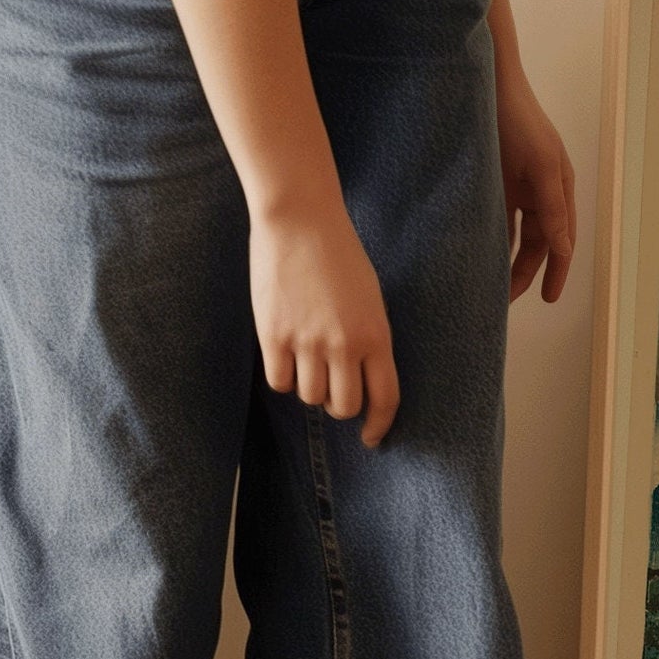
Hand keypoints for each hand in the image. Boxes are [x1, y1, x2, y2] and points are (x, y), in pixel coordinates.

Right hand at [249, 197, 400, 446]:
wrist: (300, 221)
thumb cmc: (339, 257)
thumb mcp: (370, 301)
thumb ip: (368, 341)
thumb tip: (361, 381)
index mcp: (377, 336)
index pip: (385, 398)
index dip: (379, 425)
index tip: (371, 437)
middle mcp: (344, 345)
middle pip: (344, 406)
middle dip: (339, 406)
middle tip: (333, 390)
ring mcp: (308, 341)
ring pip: (310, 396)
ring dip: (309, 387)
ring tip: (307, 359)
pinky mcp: (273, 336)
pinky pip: (279, 383)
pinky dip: (283, 377)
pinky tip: (285, 356)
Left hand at [497, 68, 576, 303]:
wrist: (487, 84)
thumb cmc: (518, 120)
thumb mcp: (541, 165)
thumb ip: (552, 209)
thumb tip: (564, 249)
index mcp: (560, 189)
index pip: (562, 241)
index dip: (557, 271)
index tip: (548, 299)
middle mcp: (540, 192)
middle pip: (537, 243)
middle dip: (525, 272)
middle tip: (505, 301)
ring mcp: (515, 187)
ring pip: (513, 234)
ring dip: (505, 259)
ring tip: (489, 286)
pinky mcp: (491, 181)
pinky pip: (492, 218)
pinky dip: (488, 238)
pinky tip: (475, 255)